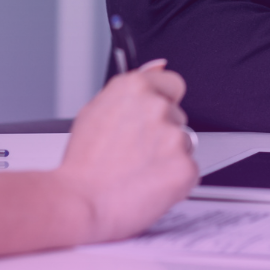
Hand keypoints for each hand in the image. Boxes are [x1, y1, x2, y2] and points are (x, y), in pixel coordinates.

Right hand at [54, 62, 199, 242]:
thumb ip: (132, 89)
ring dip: (169, 157)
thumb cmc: (83, 163)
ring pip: (184, 144)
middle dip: (163, 134)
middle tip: (135, 154)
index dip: (163, 103)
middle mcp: (157, 106)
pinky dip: (175, 181)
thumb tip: (158, 66)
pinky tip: (149, 185)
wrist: (79, 202)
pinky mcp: (185, 166)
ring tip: (138, 172)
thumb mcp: (96, 110)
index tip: (152, 120)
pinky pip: (190, 171)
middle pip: (177, 117)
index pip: (173, 84)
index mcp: (135, 87)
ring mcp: (173, 136)